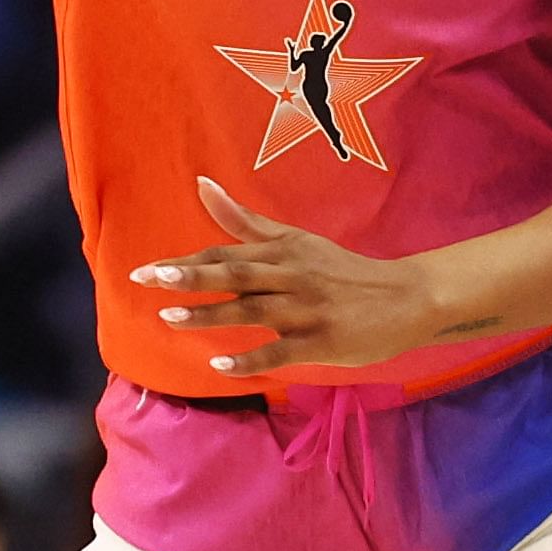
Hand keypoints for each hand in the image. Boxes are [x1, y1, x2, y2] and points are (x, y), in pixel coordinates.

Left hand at [131, 179, 454, 376]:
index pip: (226, 254)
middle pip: (236, 273)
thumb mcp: (296, 241)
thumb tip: (202, 186)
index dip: (186, 262)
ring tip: (170, 318)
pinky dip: (250, 359)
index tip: (145, 269)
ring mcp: (307, 309)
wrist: (407, 298)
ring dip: (212, 313)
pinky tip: (220, 364)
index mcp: (283, 252)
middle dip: (192, 277)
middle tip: (150, 279)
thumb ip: (247, 222)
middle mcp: (292, 276)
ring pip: (253, 309)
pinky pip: (280, 352)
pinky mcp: (322, 341)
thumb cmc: (342, 272)